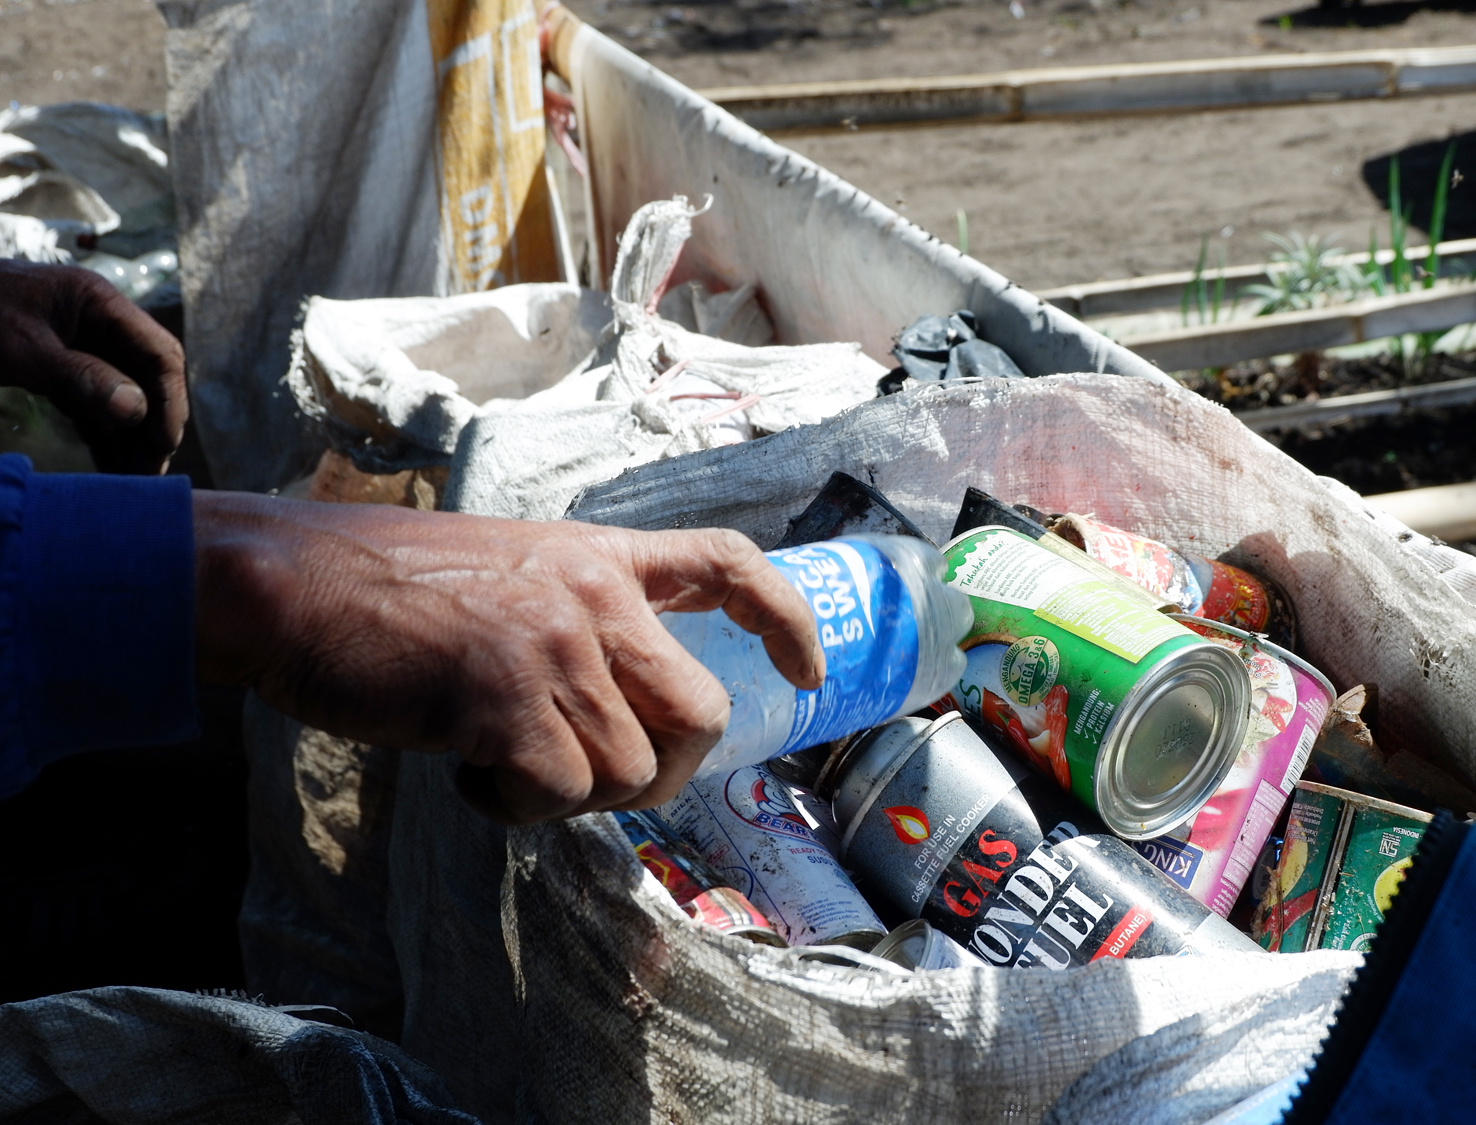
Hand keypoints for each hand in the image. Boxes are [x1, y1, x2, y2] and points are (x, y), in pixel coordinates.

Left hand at [0, 260, 185, 474]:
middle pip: (147, 378)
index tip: (163, 445)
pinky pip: (93, 403)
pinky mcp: (57, 367)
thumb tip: (136, 410)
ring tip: (133, 479)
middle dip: (153, 425)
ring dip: (131, 437)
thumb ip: (79, 377)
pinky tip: (111, 465)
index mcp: (98, 303)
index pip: (159, 353)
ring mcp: (78, 345)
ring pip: (123, 395)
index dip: (170, 400)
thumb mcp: (20, 349)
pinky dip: (103, 434)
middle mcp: (97, 323)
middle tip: (150, 473)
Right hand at [194, 494, 822, 822]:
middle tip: (593, 775)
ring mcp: (554, 647)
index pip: (728, 565)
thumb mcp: (506, 574)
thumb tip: (620, 721)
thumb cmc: (380, 588)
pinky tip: (470, 777)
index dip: (783, 620)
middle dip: (665, 772)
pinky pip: (558, 793)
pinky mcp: (505, 701)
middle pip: (702, 712)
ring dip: (574, 796)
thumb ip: (577, 624)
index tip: (804, 672)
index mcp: (598, 556)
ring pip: (630, 770)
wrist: (287, 583)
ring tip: (503, 765)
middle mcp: (594, 598)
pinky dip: (518, 808)